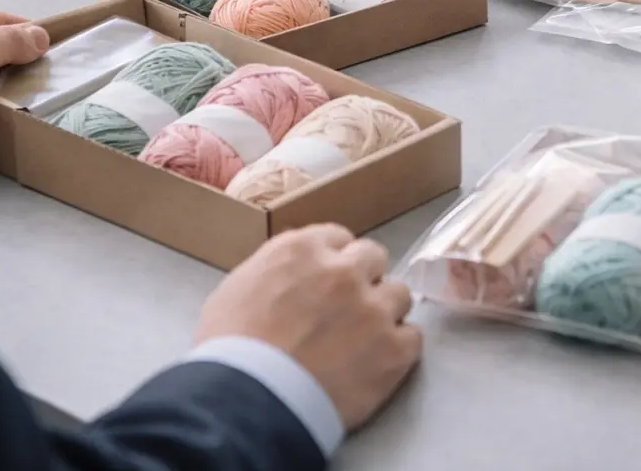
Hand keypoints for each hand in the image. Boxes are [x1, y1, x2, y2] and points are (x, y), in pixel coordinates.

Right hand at [196, 224, 419, 431]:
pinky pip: (412, 337)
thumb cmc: (229, 350)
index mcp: (302, 250)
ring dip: (384, 311)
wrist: (249, 402)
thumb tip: (291, 272)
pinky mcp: (394, 350)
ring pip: (398, 295)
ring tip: (364, 340)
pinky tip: (378, 363)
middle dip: (363, 278)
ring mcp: (373, 309)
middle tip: (346, 308)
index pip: (338, 238)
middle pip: (373, 258)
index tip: (327, 281)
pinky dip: (398, 348)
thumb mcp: (236, 288)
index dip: (334, 260)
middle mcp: (344, 271)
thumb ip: (273, 269)